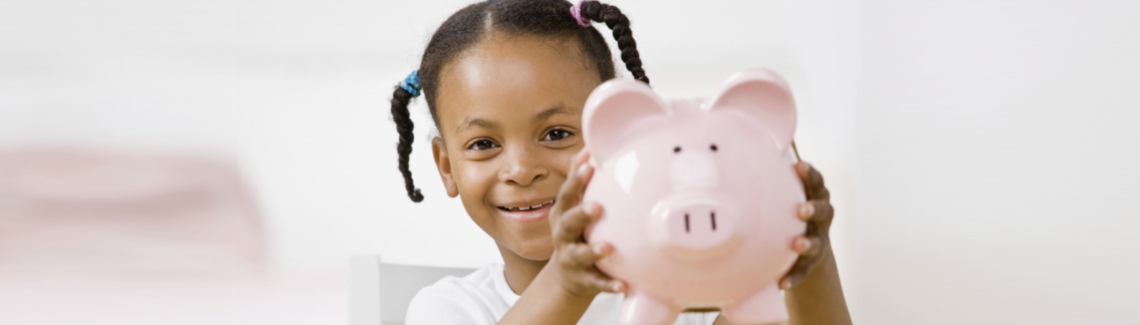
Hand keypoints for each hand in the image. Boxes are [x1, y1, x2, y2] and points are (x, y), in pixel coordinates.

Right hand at [546, 150, 625, 297]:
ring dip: (593, 251)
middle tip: (597, 207)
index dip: (576, 180)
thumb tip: (588, 147)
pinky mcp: (584, 280)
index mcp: (563, 215)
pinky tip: (623, 286)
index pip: (567, 195)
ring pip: (580, 255)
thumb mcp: (571, 206)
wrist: (566, 275)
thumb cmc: (575, 230)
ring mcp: (572, 258)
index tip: (589, 166)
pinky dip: (609, 284)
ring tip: (608, 248)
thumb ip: (579, 179)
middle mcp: (564, 236)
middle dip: (581, 214)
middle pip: (568, 223)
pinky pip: (597, 283)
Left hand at [779, 161, 834, 289]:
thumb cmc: (787, 208)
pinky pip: (803, 271)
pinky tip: (781, 283)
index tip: (798, 166)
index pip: (816, 181)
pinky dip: (793, 277)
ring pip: (817, 242)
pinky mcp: (811, 263)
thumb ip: (772, 169)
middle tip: (801, 209)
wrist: (803, 247)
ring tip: (796, 246)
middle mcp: (820, 217)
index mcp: (813, 194)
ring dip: (807, 243)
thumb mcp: (782, 189)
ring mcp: (818, 240)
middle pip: (824, 210)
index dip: (809, 173)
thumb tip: (748, 135)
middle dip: (814, 208)